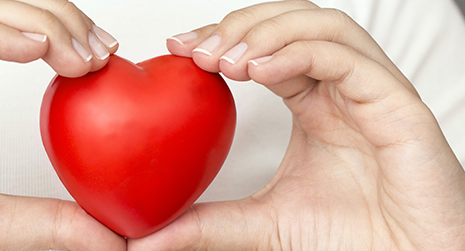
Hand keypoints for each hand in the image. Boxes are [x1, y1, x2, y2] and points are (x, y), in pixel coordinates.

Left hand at [132, 0, 464, 249]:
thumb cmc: (354, 240)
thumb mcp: (261, 225)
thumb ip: (208, 223)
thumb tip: (146, 239)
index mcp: (315, 104)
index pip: (266, 47)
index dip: (222, 38)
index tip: (179, 49)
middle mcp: (342, 90)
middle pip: (293, 21)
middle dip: (241, 25)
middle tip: (197, 50)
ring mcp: (372, 93)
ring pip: (323, 26)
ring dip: (269, 31)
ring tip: (227, 58)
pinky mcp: (399, 108)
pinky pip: (349, 59)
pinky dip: (302, 53)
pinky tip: (261, 72)